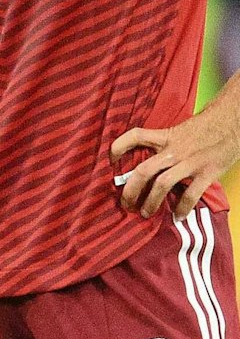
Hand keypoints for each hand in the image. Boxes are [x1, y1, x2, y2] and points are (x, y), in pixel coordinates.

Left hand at [112, 110, 239, 218]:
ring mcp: (190, 162)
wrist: (232, 122)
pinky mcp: (206, 173)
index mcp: (165, 136)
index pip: (135, 136)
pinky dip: (182, 208)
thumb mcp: (178, 130)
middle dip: (131, 190)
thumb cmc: (205, 127)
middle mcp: (174, 150)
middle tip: (125, 203)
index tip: (110, 160)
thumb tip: (147, 160)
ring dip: (151, 202)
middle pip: (144, 170)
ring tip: (145, 213)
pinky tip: (177, 216)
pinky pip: (190, 195)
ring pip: (162, 185)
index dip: (119, 146)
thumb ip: (163, 143)